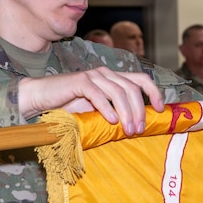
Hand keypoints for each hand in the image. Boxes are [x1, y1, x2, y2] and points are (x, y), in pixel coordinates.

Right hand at [18, 67, 163, 135]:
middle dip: (139, 110)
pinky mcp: (80, 81)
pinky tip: (111, 121)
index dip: (154, 92)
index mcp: (114, 77)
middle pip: (132, 88)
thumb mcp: (98, 109)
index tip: (160, 109)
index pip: (141, 79)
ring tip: (128, 130)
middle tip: (139, 129)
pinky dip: (107, 108)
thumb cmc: (70, 105)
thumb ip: (115, 110)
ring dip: (126, 113)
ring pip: (118, 92)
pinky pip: (98, 94)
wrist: (42, 97)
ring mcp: (94, 75)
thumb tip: (137, 125)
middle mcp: (106, 73)